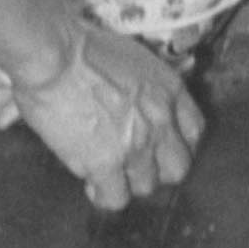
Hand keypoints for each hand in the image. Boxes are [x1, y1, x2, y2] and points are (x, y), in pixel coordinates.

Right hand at [16, 25, 203, 212]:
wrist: (54, 56)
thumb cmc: (81, 48)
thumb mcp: (132, 59)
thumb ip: (147, 88)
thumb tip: (139, 107)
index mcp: (170, 89)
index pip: (194, 132)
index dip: (177, 145)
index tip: (161, 149)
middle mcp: (161, 119)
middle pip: (178, 167)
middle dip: (158, 170)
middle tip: (135, 165)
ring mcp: (136, 145)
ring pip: (147, 186)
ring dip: (128, 182)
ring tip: (108, 174)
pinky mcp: (106, 164)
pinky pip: (116, 199)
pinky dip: (103, 196)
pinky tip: (90, 183)